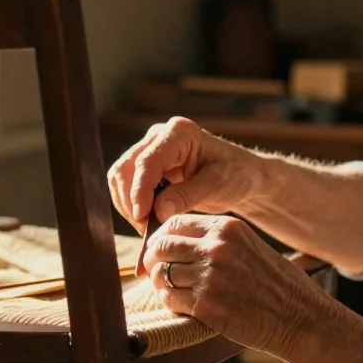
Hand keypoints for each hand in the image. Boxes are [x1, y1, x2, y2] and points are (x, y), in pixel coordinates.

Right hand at [108, 117, 263, 231]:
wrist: (241, 175)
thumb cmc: (236, 174)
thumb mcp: (217, 185)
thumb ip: (188, 196)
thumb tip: (157, 212)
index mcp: (179, 133)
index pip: (147, 161)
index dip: (139, 191)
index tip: (142, 217)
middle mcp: (159, 136)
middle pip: (126, 168)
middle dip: (131, 201)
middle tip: (146, 230)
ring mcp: (150, 149)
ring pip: (121, 178)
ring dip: (129, 205)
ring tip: (148, 228)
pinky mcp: (147, 166)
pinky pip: (127, 186)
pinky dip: (132, 205)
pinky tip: (148, 221)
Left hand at [143, 214, 324, 357]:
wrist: (300, 318)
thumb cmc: (278, 285)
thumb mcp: (250, 246)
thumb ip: (217, 241)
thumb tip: (178, 243)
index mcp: (228, 228)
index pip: (175, 222)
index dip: (161, 237)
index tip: (160, 250)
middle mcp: (216, 247)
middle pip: (162, 246)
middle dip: (153, 260)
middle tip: (155, 271)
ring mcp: (210, 276)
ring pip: (162, 273)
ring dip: (161, 283)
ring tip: (173, 290)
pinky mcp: (206, 305)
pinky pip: (169, 298)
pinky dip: (170, 302)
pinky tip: (183, 305)